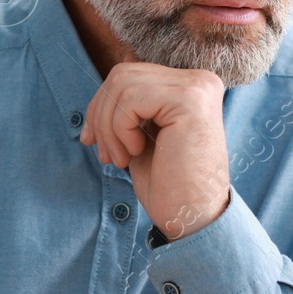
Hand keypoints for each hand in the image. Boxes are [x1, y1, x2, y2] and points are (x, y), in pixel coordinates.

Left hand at [78, 61, 229, 239]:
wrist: (191, 219)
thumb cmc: (167, 184)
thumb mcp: (141, 135)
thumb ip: (129, 107)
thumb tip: (102, 89)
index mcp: (190, 86)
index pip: (129, 74)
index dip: (101, 105)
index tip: (92, 140)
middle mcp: (200, 80)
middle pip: (122, 74)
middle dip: (100, 115)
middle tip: (105, 154)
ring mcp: (198, 87)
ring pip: (123, 84)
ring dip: (109, 127)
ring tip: (120, 158)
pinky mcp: (191, 100)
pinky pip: (131, 100)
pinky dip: (120, 129)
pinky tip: (135, 152)